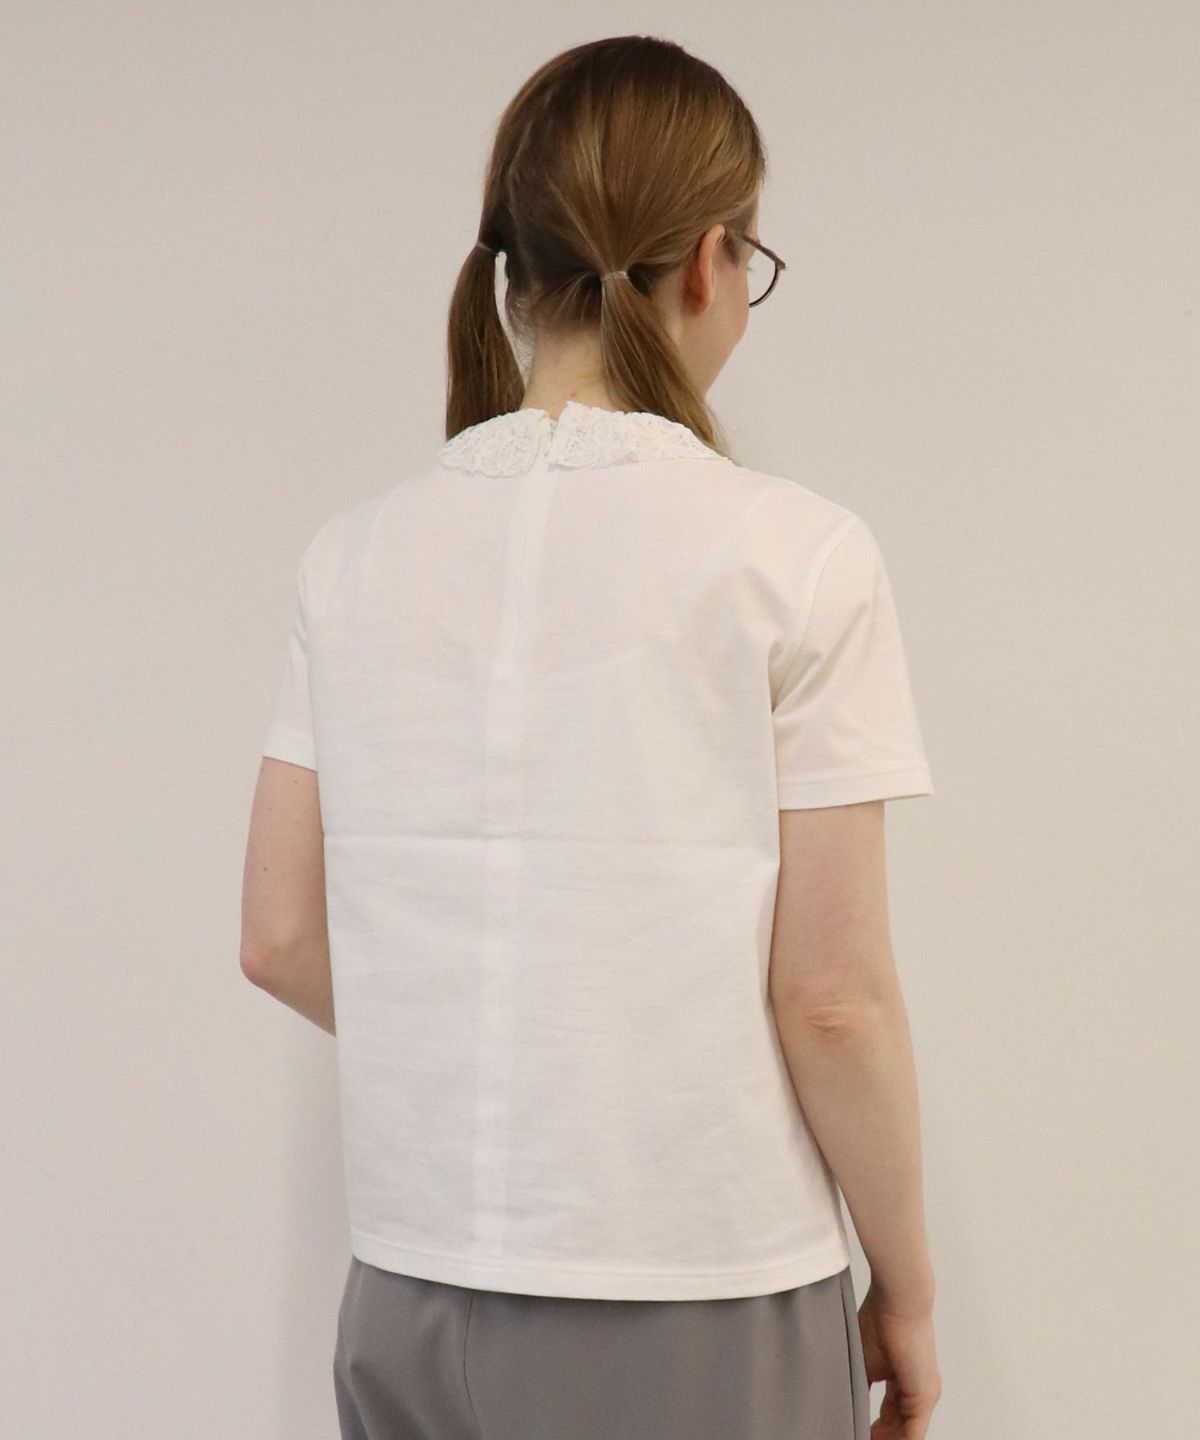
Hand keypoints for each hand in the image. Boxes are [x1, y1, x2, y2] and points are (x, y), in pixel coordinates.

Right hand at [858, 1280, 941, 1438]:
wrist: (899, 1299)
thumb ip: (862, 1384)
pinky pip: (912, 1434)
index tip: (857, 1431)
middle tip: (857, 1437)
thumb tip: (848, 1402)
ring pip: (905, 1434)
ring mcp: (923, 1395)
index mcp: (903, 1381)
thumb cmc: (879, 1318)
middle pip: (898, 1428)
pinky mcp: (924, 1396)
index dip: (874, 1429)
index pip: (889, 1415)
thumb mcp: (863, 1359)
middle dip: (879, 1437)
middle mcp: (917, 1391)